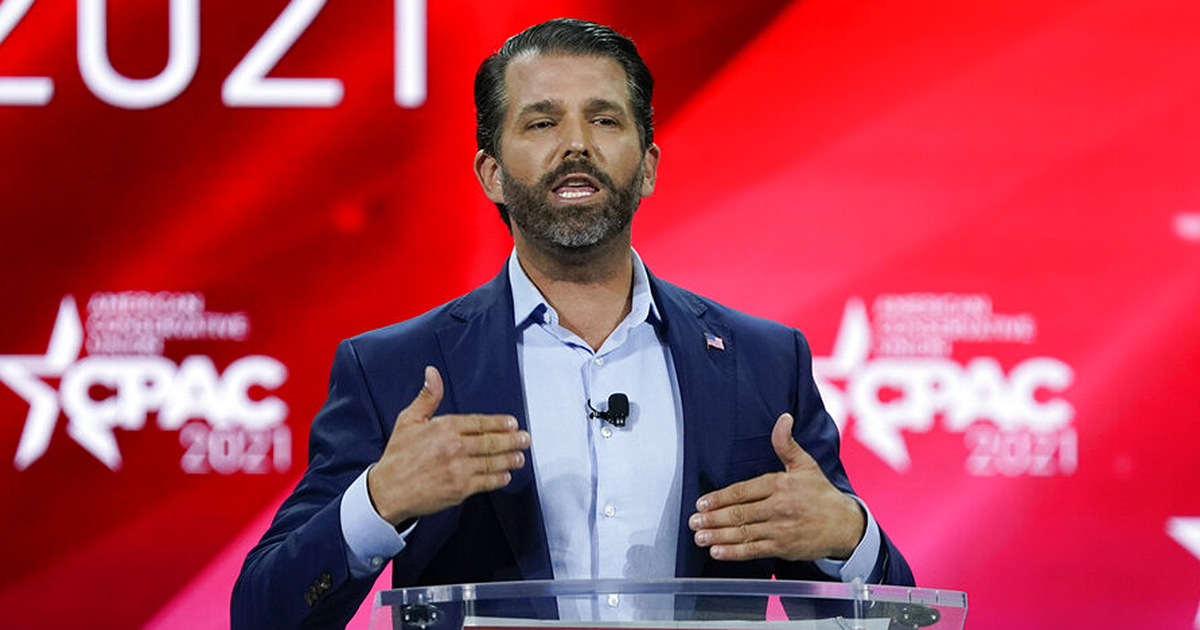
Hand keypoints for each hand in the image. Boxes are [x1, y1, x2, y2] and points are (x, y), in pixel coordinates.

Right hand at [367, 366, 529, 524]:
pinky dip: (498, 478)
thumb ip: (427, 397)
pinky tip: (506, 475)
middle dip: (511, 440)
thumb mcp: (409, 420)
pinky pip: (485, 482)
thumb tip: (432, 373)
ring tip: (520, 456)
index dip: (499, 423)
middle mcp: (454, 447)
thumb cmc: (398, 455)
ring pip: (492, 462)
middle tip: (525, 439)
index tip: (512, 423)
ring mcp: (459, 469)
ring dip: (509, 459)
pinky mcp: (459, 489)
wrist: (387, 491)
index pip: (479, 423)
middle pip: (491, 442)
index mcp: (444, 427)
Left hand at [688, 413, 864, 561]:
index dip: (720, 498)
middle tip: (694, 521)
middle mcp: (779, 507)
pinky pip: (754, 550)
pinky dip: (734, 552)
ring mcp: (781, 529)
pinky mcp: (784, 548)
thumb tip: (783, 418)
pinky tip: (718, 552)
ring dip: (719, 536)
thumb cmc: (821, 494)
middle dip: (713, 518)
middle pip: (740, 513)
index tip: (702, 503)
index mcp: (780, 484)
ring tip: (699, 537)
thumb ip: (786, 444)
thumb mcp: (805, 464)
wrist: (845, 526)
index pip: (743, 491)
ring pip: (744, 533)